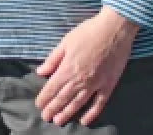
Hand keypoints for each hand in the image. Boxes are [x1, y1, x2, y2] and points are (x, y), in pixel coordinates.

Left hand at [34, 7, 138, 126]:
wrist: (113, 30)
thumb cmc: (87, 33)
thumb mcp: (65, 42)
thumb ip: (53, 59)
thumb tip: (41, 72)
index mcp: (68, 67)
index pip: (52, 87)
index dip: (45, 97)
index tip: (39, 105)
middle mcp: (80, 79)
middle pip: (64, 97)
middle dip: (53, 108)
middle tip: (46, 118)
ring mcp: (96, 84)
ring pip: (79, 103)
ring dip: (67, 113)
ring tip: (59, 121)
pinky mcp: (109, 85)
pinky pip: (100, 103)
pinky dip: (92, 113)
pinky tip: (85, 120)